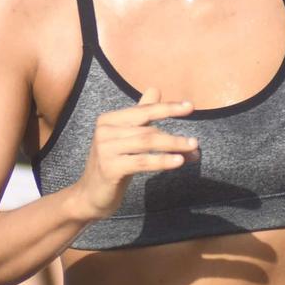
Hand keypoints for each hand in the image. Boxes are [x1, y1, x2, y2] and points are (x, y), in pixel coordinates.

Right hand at [72, 89, 197, 220]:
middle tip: (195, 142)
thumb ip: (140, 115)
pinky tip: (178, 161)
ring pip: (147, 143)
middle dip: (174, 135)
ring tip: (192, 150)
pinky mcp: (110, 168)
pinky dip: (162, 161)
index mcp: (109, 119)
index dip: (168, 108)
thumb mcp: (125, 137)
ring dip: (172, 146)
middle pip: (147, 129)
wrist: (90, 195)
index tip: (190, 107)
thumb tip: (155, 89)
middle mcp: (105, 130)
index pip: (144, 110)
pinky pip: (142, 162)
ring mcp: (105, 149)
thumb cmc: (112, 164)